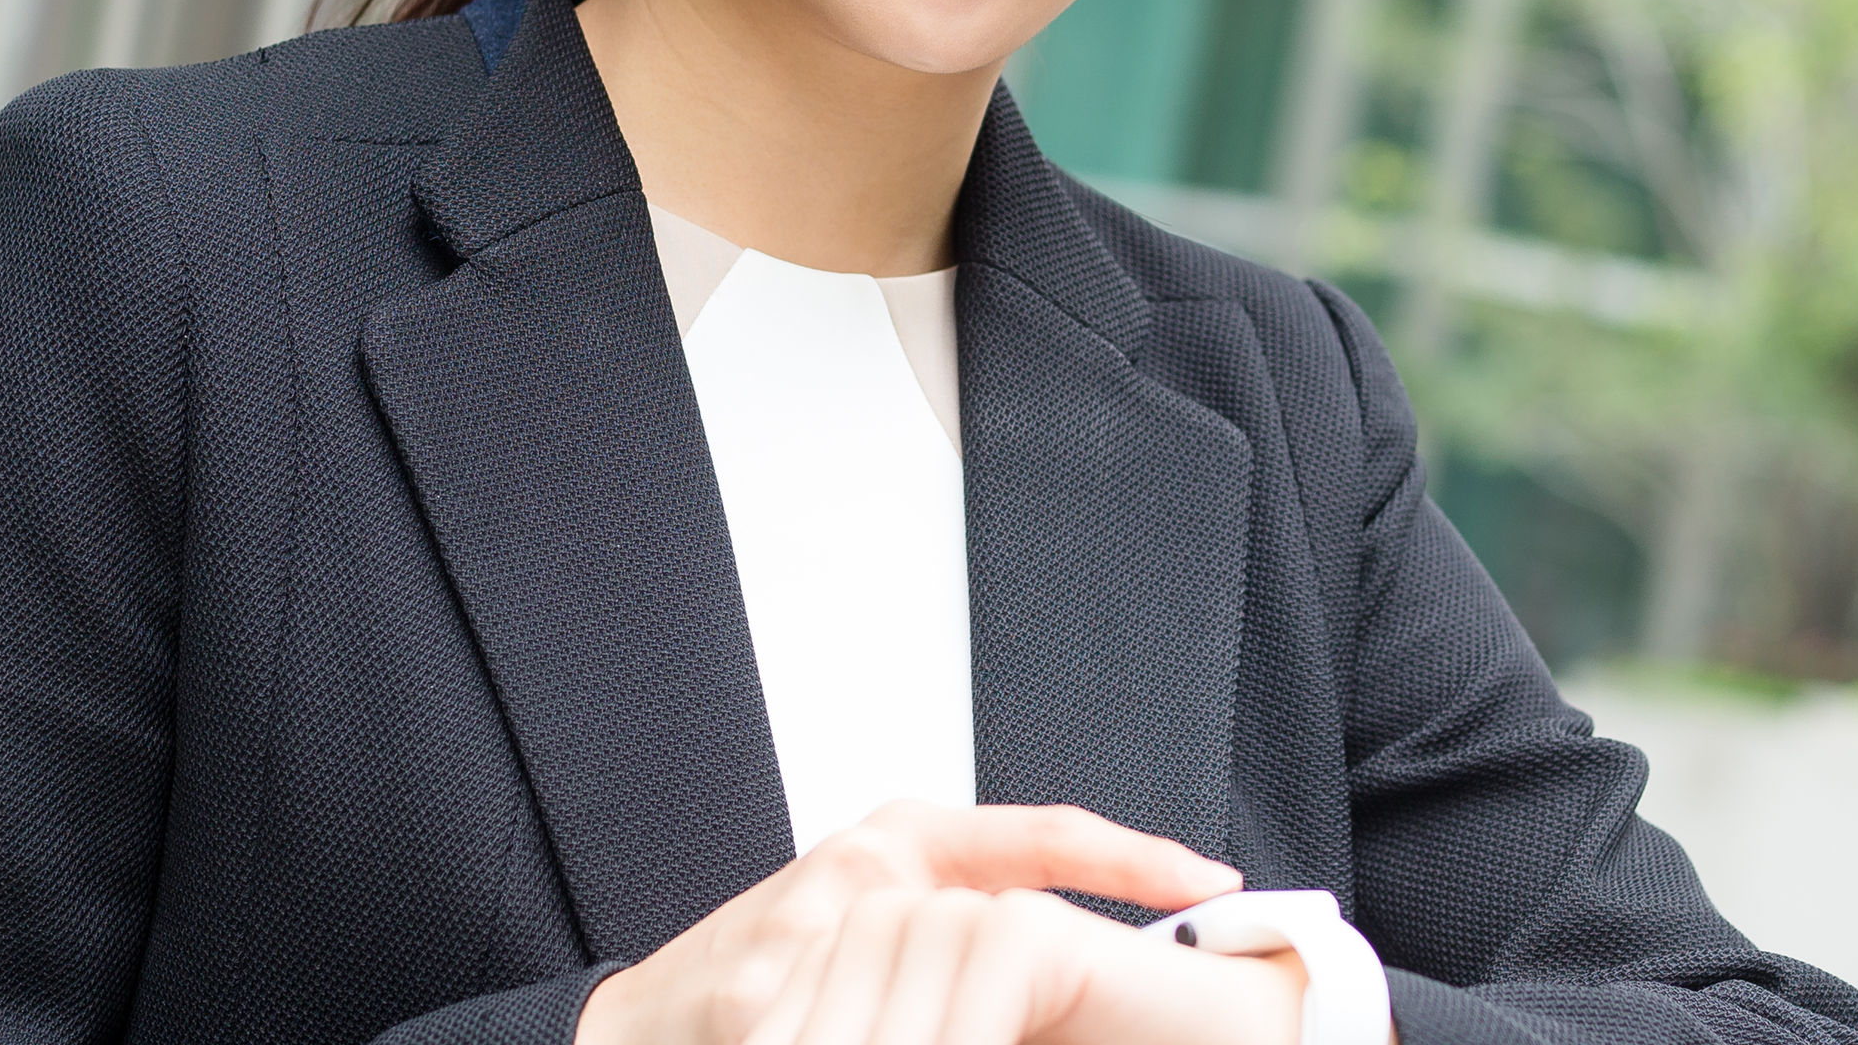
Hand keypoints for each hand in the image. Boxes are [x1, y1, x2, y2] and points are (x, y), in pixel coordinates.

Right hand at [572, 801, 1254, 1044]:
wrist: (647, 1024)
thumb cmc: (775, 969)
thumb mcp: (881, 915)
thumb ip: (965, 916)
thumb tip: (1076, 951)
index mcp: (903, 841)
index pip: (1042, 832)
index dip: (1132, 855)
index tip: (1210, 878)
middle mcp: (867, 868)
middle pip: (1006, 922)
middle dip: (1064, 987)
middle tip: (1158, 1004)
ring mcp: (817, 929)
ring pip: (949, 986)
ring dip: (983, 1029)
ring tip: (1036, 1032)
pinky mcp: (769, 992)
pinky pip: (874, 1033)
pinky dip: (908, 1040)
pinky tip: (924, 1041)